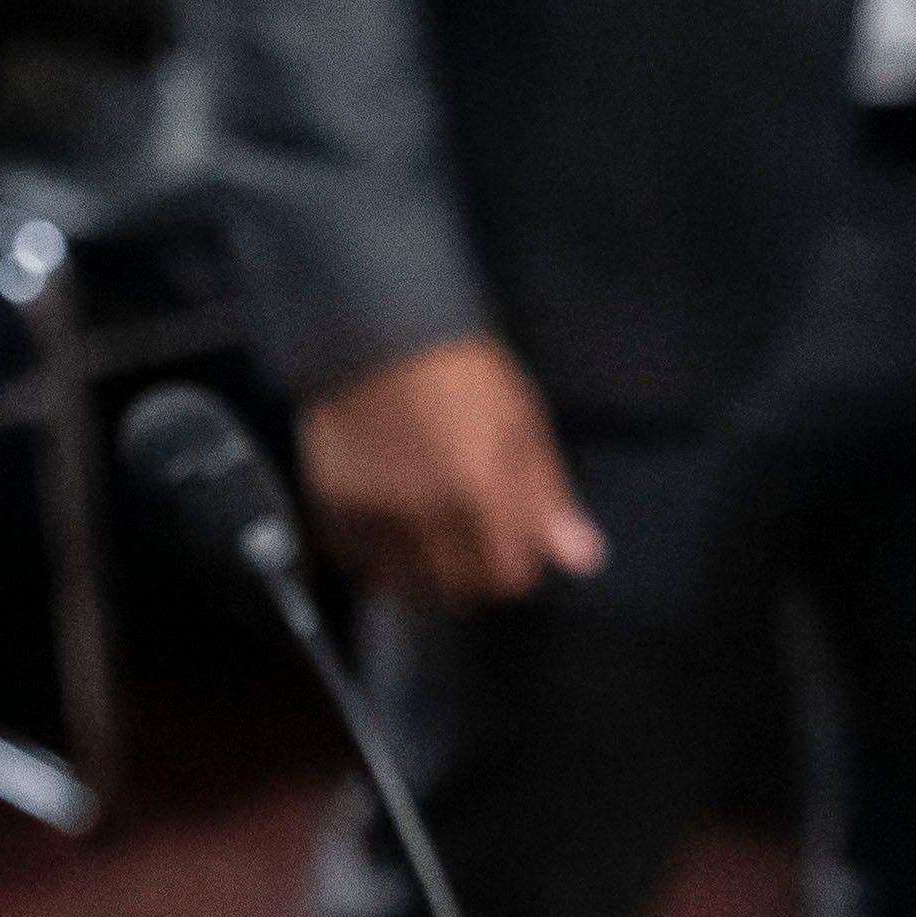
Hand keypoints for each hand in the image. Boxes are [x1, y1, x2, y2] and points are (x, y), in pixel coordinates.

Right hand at [301, 332, 601, 607]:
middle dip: (472, 570)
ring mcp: (375, 509)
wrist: (376, 328)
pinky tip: (386, 521)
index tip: (510, 542)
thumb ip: (549, 497)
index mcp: (483, 488)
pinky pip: (354, 559)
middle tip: (468, 534)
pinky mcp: (333, 503)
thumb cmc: (457, 369)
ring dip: (422, 570)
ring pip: (406, 584)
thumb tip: (582, 557)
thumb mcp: (521, 421)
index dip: (515, 561)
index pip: (509, 576)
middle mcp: (427, 508)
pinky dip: (372, 554)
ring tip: (425, 531)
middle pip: (459, 588)